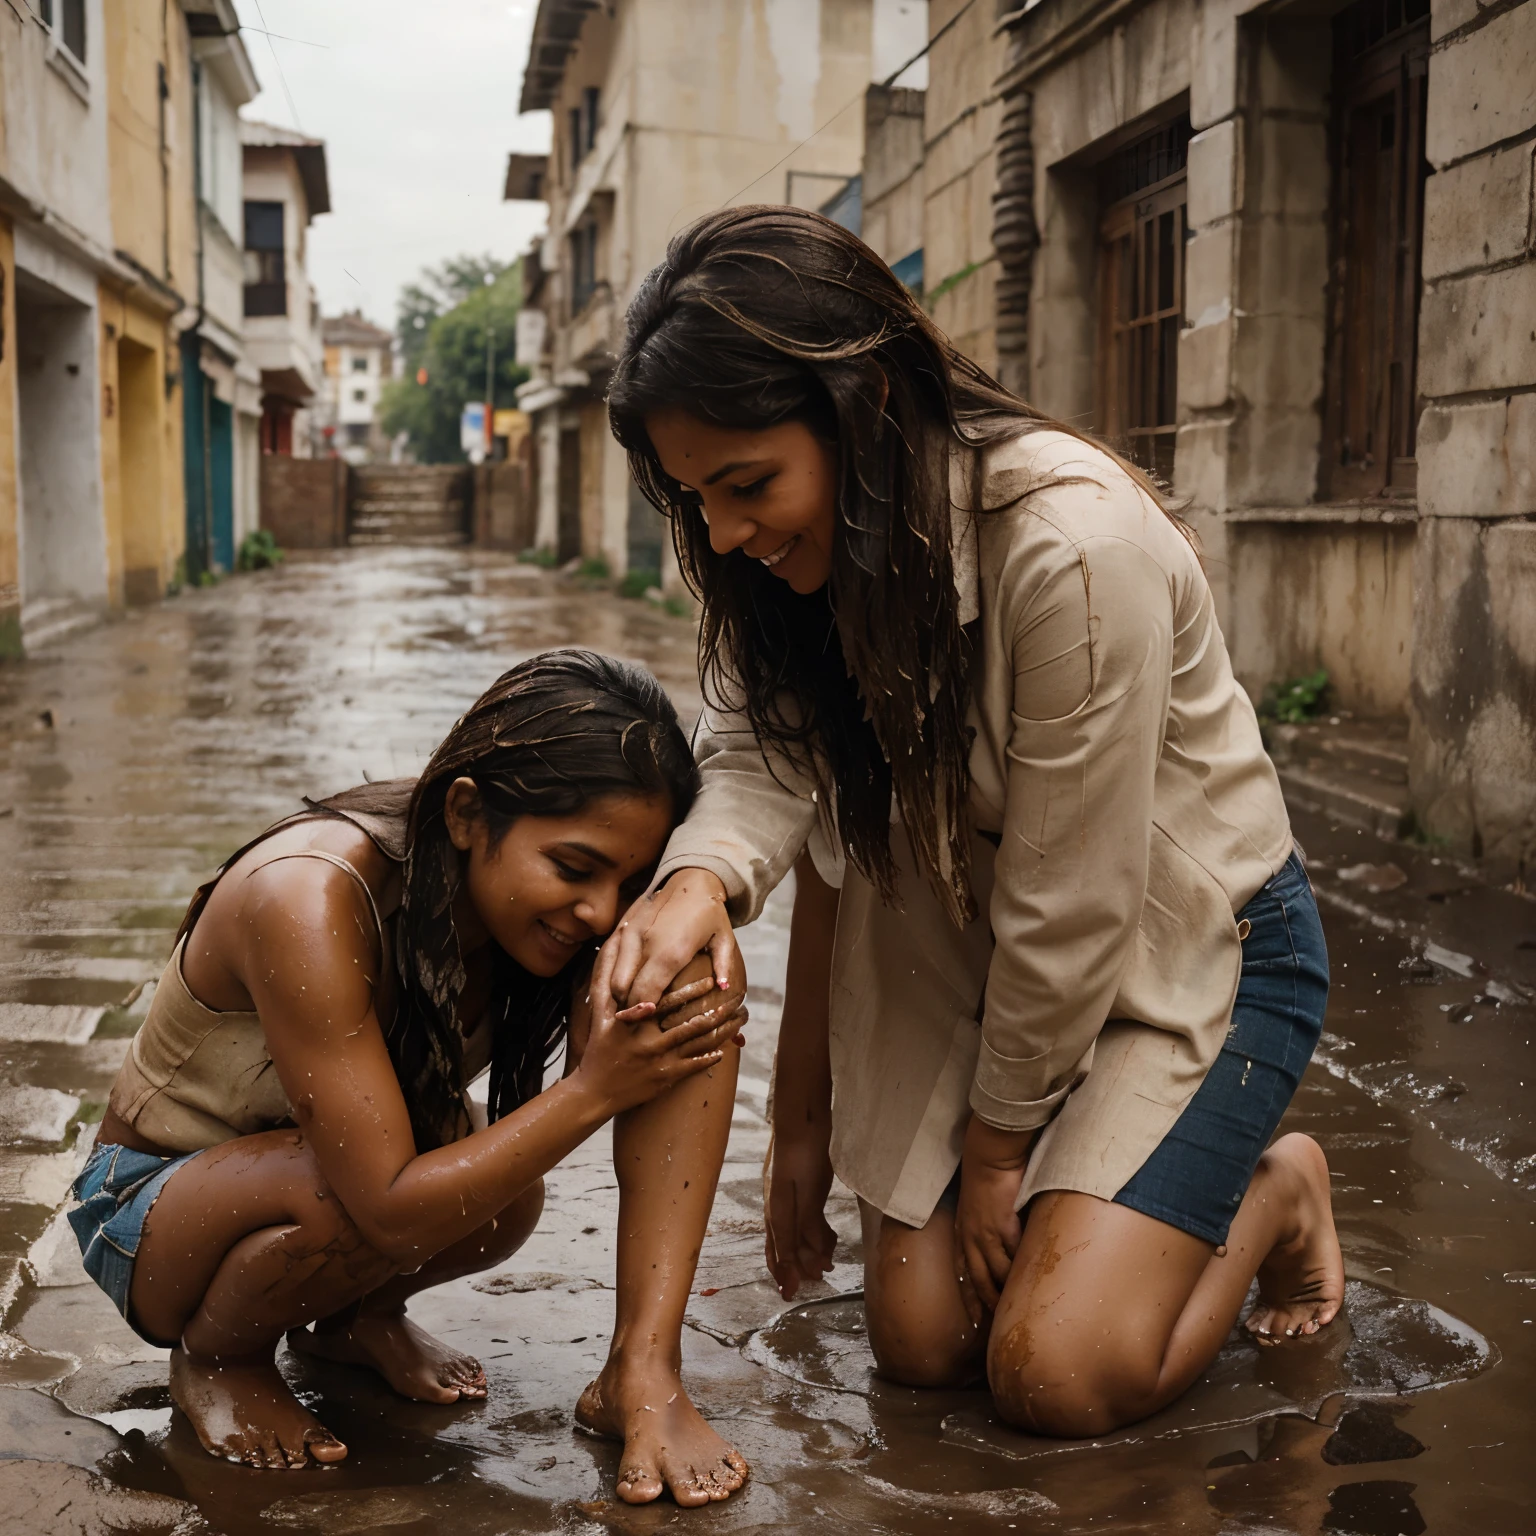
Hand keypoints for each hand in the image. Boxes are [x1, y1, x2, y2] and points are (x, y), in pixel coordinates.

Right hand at [572, 943, 744, 1116]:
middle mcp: (649, 1041)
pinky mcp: (665, 1079)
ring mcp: (659, 1061)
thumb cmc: (597, 1049)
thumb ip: (605, 980)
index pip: (669, 1002)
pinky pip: (694, 1067)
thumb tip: (614, 940)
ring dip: (724, 1031)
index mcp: (635, 1022)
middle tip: (739, 998)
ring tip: (741, 1019)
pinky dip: (711, 1057)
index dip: (693, 991)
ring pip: (699, 1044)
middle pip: (693, 1023)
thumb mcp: (598, 1014)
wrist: (592, 1093)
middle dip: (720, 1009)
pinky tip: (725, 1049)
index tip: (713, 980)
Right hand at [610, 869, 737, 1012]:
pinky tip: (618, 984)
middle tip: (635, 1018)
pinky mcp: (622, 926)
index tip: (645, 1021)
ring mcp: (630, 933)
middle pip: (623, 989)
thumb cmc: (710, 913)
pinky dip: (608, 974)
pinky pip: (606, 957)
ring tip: (626, 1004)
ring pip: (610, 974)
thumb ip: (723, 965)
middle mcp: (646, 943)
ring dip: (615, 993)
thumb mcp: (723, 939)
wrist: (691, 878)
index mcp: (672, 952)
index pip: (646, 995)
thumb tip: (723, 990)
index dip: (641, 1013)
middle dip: (626, 1007)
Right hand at [764, 1125, 836, 1300]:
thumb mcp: (805, 1193)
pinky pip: (806, 1218)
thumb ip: (805, 1227)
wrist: (806, 1118)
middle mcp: (778, 1206)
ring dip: (811, 1249)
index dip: (785, 1273)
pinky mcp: (801, 1187)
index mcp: (776, 1210)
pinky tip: (829, 1237)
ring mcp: (788, 1196)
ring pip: (797, 1233)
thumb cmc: (803, 1153)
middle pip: (785, 1245)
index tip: (791, 1295)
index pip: (779, 1250)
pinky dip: (816, 1232)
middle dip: (799, 1265)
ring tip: (828, 1260)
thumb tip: (808, 1263)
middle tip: (819, 1277)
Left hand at [952, 1116, 1032, 1326]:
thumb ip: (986, 1223)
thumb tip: (1001, 1238)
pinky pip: (1012, 1255)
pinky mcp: (1001, 1225)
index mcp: (961, 1230)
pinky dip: (1020, 1270)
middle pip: (975, 1279)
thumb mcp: (979, 1204)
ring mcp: (984, 1232)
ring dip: (1004, 1292)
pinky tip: (1030, 1284)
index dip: (966, 1295)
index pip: (960, 1270)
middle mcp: (968, 1235)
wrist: (990, 1153)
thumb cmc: (987, 1173)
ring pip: (994, 1273)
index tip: (971, 1319)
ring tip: (1016, 1310)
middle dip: (984, 1304)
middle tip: (994, 1327)